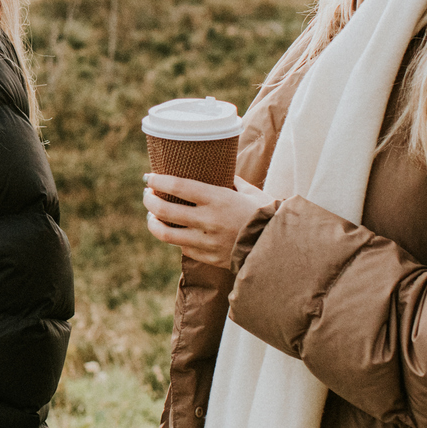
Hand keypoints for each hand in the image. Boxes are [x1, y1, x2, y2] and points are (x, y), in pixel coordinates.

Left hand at [143, 174, 277, 268]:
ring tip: (151, 216)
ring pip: (166, 234)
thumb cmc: (267, 215)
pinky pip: (183, 248)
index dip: (158, 181)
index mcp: (218, 199)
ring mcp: (206, 241)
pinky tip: (173, 231)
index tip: (148, 177)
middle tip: (147, 195)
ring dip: (153, 223)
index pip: (178, 186)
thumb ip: (232, 181)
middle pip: (164, 210)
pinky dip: (175, 238)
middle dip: (149, 200)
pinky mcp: (208, 257)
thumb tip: (221, 169)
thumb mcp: (250, 192)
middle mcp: (208, 220)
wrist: (279, 248)